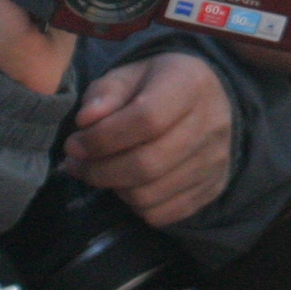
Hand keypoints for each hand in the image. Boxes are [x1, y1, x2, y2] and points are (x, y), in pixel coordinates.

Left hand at [64, 52, 234, 227]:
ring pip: (151, 194)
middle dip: (100, 170)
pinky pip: (162, 214)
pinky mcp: (212, 188)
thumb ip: (103, 95)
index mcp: (189, 83)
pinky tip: (125, 184)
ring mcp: (216, 160)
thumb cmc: (155, 85)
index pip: (146, 119)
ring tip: (97, 172)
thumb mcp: (126, 76)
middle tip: (76, 164)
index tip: (74, 144)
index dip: (103, 137)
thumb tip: (86, 121)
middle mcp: (212, 123)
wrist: (204, 101)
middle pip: (149, 163)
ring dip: (113, 188)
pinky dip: (134, 205)